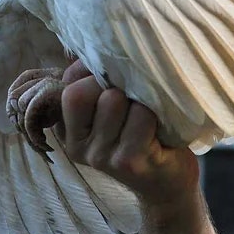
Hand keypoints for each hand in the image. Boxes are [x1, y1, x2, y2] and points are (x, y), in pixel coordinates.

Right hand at [58, 61, 199, 211]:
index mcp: (68, 132)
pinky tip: (158, 129)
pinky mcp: (129, 161)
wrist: (167, 185)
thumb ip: (91, 85)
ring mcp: (101, 156)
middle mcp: (77, 147)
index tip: (111, 80)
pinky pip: (140, 116)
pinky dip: (154, 114)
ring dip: (136, 99)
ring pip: (114, 100)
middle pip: (84, 92)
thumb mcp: (107, 114)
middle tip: (131, 98)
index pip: (66, 89)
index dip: (89, 73)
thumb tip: (83, 47)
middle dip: (111, 85)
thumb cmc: (140, 138)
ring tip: (146, 114)